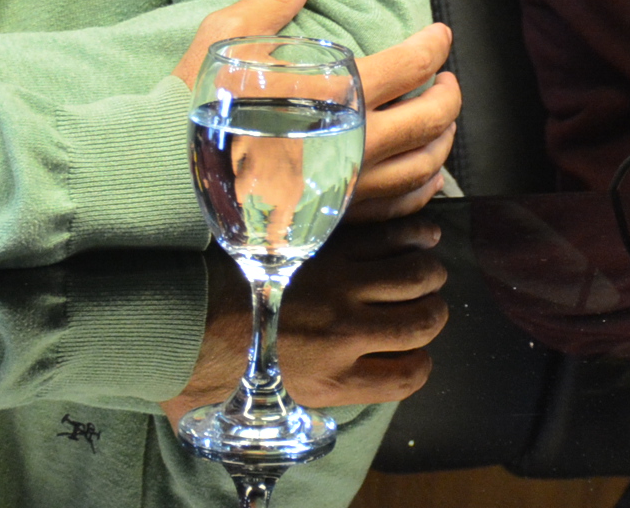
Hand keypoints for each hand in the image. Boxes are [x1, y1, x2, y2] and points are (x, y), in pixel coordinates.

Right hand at [169, 0, 461, 219]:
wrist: (163, 175)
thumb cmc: (194, 104)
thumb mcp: (230, 37)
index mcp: (333, 95)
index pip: (411, 67)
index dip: (434, 47)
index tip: (440, 36)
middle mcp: (350, 143)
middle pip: (430, 119)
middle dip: (449, 95)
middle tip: (448, 79)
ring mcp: (344, 184)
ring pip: (422, 167)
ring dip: (443, 140)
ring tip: (441, 122)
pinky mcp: (331, 215)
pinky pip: (395, 207)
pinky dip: (420, 188)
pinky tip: (422, 174)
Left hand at [174, 217, 448, 415]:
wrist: (197, 316)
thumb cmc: (239, 360)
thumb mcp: (292, 397)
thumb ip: (341, 386)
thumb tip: (382, 369)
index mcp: (339, 379)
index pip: (413, 373)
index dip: (420, 360)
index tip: (412, 350)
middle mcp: (349, 333)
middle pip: (425, 321)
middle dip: (433, 313)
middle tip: (422, 305)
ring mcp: (342, 287)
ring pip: (419, 275)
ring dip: (430, 273)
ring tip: (424, 272)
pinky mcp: (333, 248)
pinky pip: (394, 236)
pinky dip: (418, 234)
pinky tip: (424, 236)